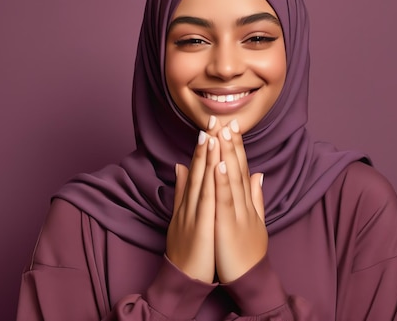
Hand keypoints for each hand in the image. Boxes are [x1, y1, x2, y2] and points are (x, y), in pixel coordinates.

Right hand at [166, 130, 218, 282]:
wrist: (182, 277)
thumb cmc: (187, 247)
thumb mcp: (182, 215)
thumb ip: (182, 191)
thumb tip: (180, 166)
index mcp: (189, 200)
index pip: (197, 168)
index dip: (203, 147)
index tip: (210, 126)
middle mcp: (189, 203)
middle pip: (198, 169)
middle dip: (206, 143)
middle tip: (211, 119)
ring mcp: (193, 213)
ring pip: (202, 179)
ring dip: (207, 155)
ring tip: (212, 132)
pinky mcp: (200, 225)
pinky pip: (207, 199)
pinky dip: (211, 180)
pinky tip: (216, 164)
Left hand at [213, 119, 266, 282]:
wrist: (250, 278)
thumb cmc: (248, 250)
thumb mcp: (255, 219)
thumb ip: (256, 196)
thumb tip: (259, 174)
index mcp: (246, 201)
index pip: (242, 167)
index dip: (237, 146)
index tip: (232, 126)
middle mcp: (244, 203)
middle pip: (237, 168)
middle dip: (231, 143)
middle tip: (226, 120)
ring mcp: (238, 213)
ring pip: (232, 179)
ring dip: (227, 155)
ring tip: (222, 133)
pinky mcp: (229, 225)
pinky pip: (225, 201)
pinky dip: (222, 182)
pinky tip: (218, 165)